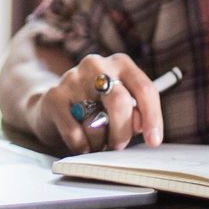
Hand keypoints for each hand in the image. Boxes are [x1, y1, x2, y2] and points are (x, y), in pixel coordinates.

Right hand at [26, 53, 165, 153]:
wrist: (55, 106)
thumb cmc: (97, 107)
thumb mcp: (121, 105)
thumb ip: (135, 112)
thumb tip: (139, 124)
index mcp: (120, 63)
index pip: (144, 88)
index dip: (152, 117)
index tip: (153, 141)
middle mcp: (96, 64)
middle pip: (120, 103)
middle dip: (122, 132)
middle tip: (118, 145)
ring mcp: (73, 78)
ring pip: (96, 124)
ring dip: (99, 142)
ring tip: (95, 139)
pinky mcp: (54, 96)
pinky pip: (75, 133)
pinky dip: (81, 146)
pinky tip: (81, 142)